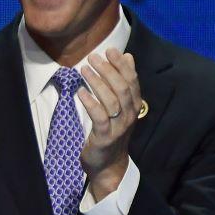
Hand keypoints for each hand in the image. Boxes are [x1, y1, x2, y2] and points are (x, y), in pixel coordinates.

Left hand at [77, 47, 140, 199]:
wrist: (108, 164)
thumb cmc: (112, 131)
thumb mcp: (120, 106)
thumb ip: (123, 82)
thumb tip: (128, 56)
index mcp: (134, 106)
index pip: (132, 81)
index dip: (121, 65)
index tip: (110, 50)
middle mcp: (130, 115)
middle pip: (122, 88)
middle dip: (108, 70)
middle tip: (93, 57)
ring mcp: (118, 127)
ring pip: (111, 100)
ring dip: (97, 82)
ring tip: (84, 69)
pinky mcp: (105, 137)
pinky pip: (99, 117)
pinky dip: (90, 103)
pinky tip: (80, 91)